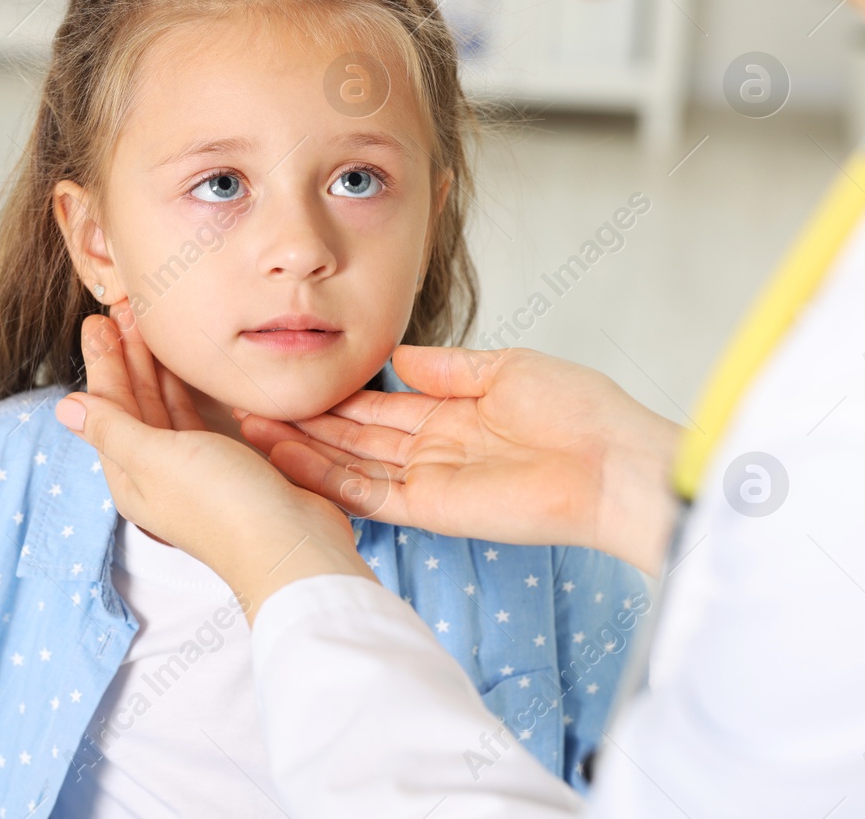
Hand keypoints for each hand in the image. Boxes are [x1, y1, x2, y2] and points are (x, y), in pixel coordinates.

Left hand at [55, 301, 374, 622]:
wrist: (292, 545)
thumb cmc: (223, 506)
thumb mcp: (157, 459)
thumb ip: (112, 428)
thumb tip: (64, 409)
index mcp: (131, 476)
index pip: (108, 407)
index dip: (104, 362)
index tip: (98, 321)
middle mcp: (157, 472)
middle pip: (134, 403)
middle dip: (127, 356)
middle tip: (123, 309)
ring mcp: (193, 468)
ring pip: (164, 406)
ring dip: (156, 366)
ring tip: (150, 326)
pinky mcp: (228, 464)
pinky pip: (196, 415)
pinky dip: (188, 387)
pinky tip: (190, 366)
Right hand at [234, 346, 681, 575]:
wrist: (614, 461)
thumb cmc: (580, 411)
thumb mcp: (505, 368)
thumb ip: (445, 368)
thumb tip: (395, 356)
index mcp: (452, 413)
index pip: (378, 405)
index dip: (334, 394)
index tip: (291, 377)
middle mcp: (433, 449)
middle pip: (354, 437)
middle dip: (305, 422)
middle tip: (250, 405)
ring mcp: (430, 481)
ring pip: (350, 466)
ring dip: (303, 451)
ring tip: (252, 431)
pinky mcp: (432, 509)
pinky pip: (368, 495)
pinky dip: (327, 480)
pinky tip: (289, 460)